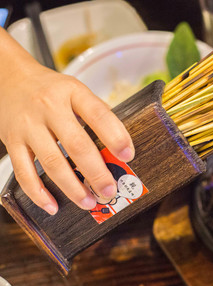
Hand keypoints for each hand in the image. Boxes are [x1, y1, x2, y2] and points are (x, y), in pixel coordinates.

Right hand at [0, 56, 133, 214]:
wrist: (10, 80)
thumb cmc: (51, 89)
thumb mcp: (77, 90)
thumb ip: (96, 113)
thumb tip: (120, 145)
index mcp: (72, 92)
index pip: (98, 114)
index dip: (115, 136)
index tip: (128, 155)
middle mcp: (49, 108)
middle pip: (76, 144)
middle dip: (96, 172)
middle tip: (110, 190)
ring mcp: (28, 126)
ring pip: (52, 162)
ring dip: (72, 187)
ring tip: (89, 202)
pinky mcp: (12, 142)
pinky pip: (24, 173)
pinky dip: (38, 193)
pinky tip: (53, 206)